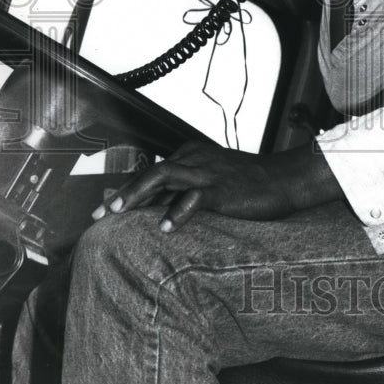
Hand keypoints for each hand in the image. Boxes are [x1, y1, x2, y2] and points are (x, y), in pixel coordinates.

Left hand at [91, 139, 341, 231]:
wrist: (285, 179)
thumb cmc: (249, 185)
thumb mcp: (213, 182)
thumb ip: (186, 192)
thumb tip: (156, 212)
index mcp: (191, 155)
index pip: (151, 171)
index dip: (126, 190)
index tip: (105, 209)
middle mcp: (195, 159)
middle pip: (151, 172)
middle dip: (122, 192)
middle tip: (99, 214)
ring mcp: (208, 172)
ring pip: (163, 175)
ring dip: (136, 194)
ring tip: (117, 213)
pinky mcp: (222, 189)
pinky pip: (195, 197)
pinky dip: (178, 211)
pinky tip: (166, 227)